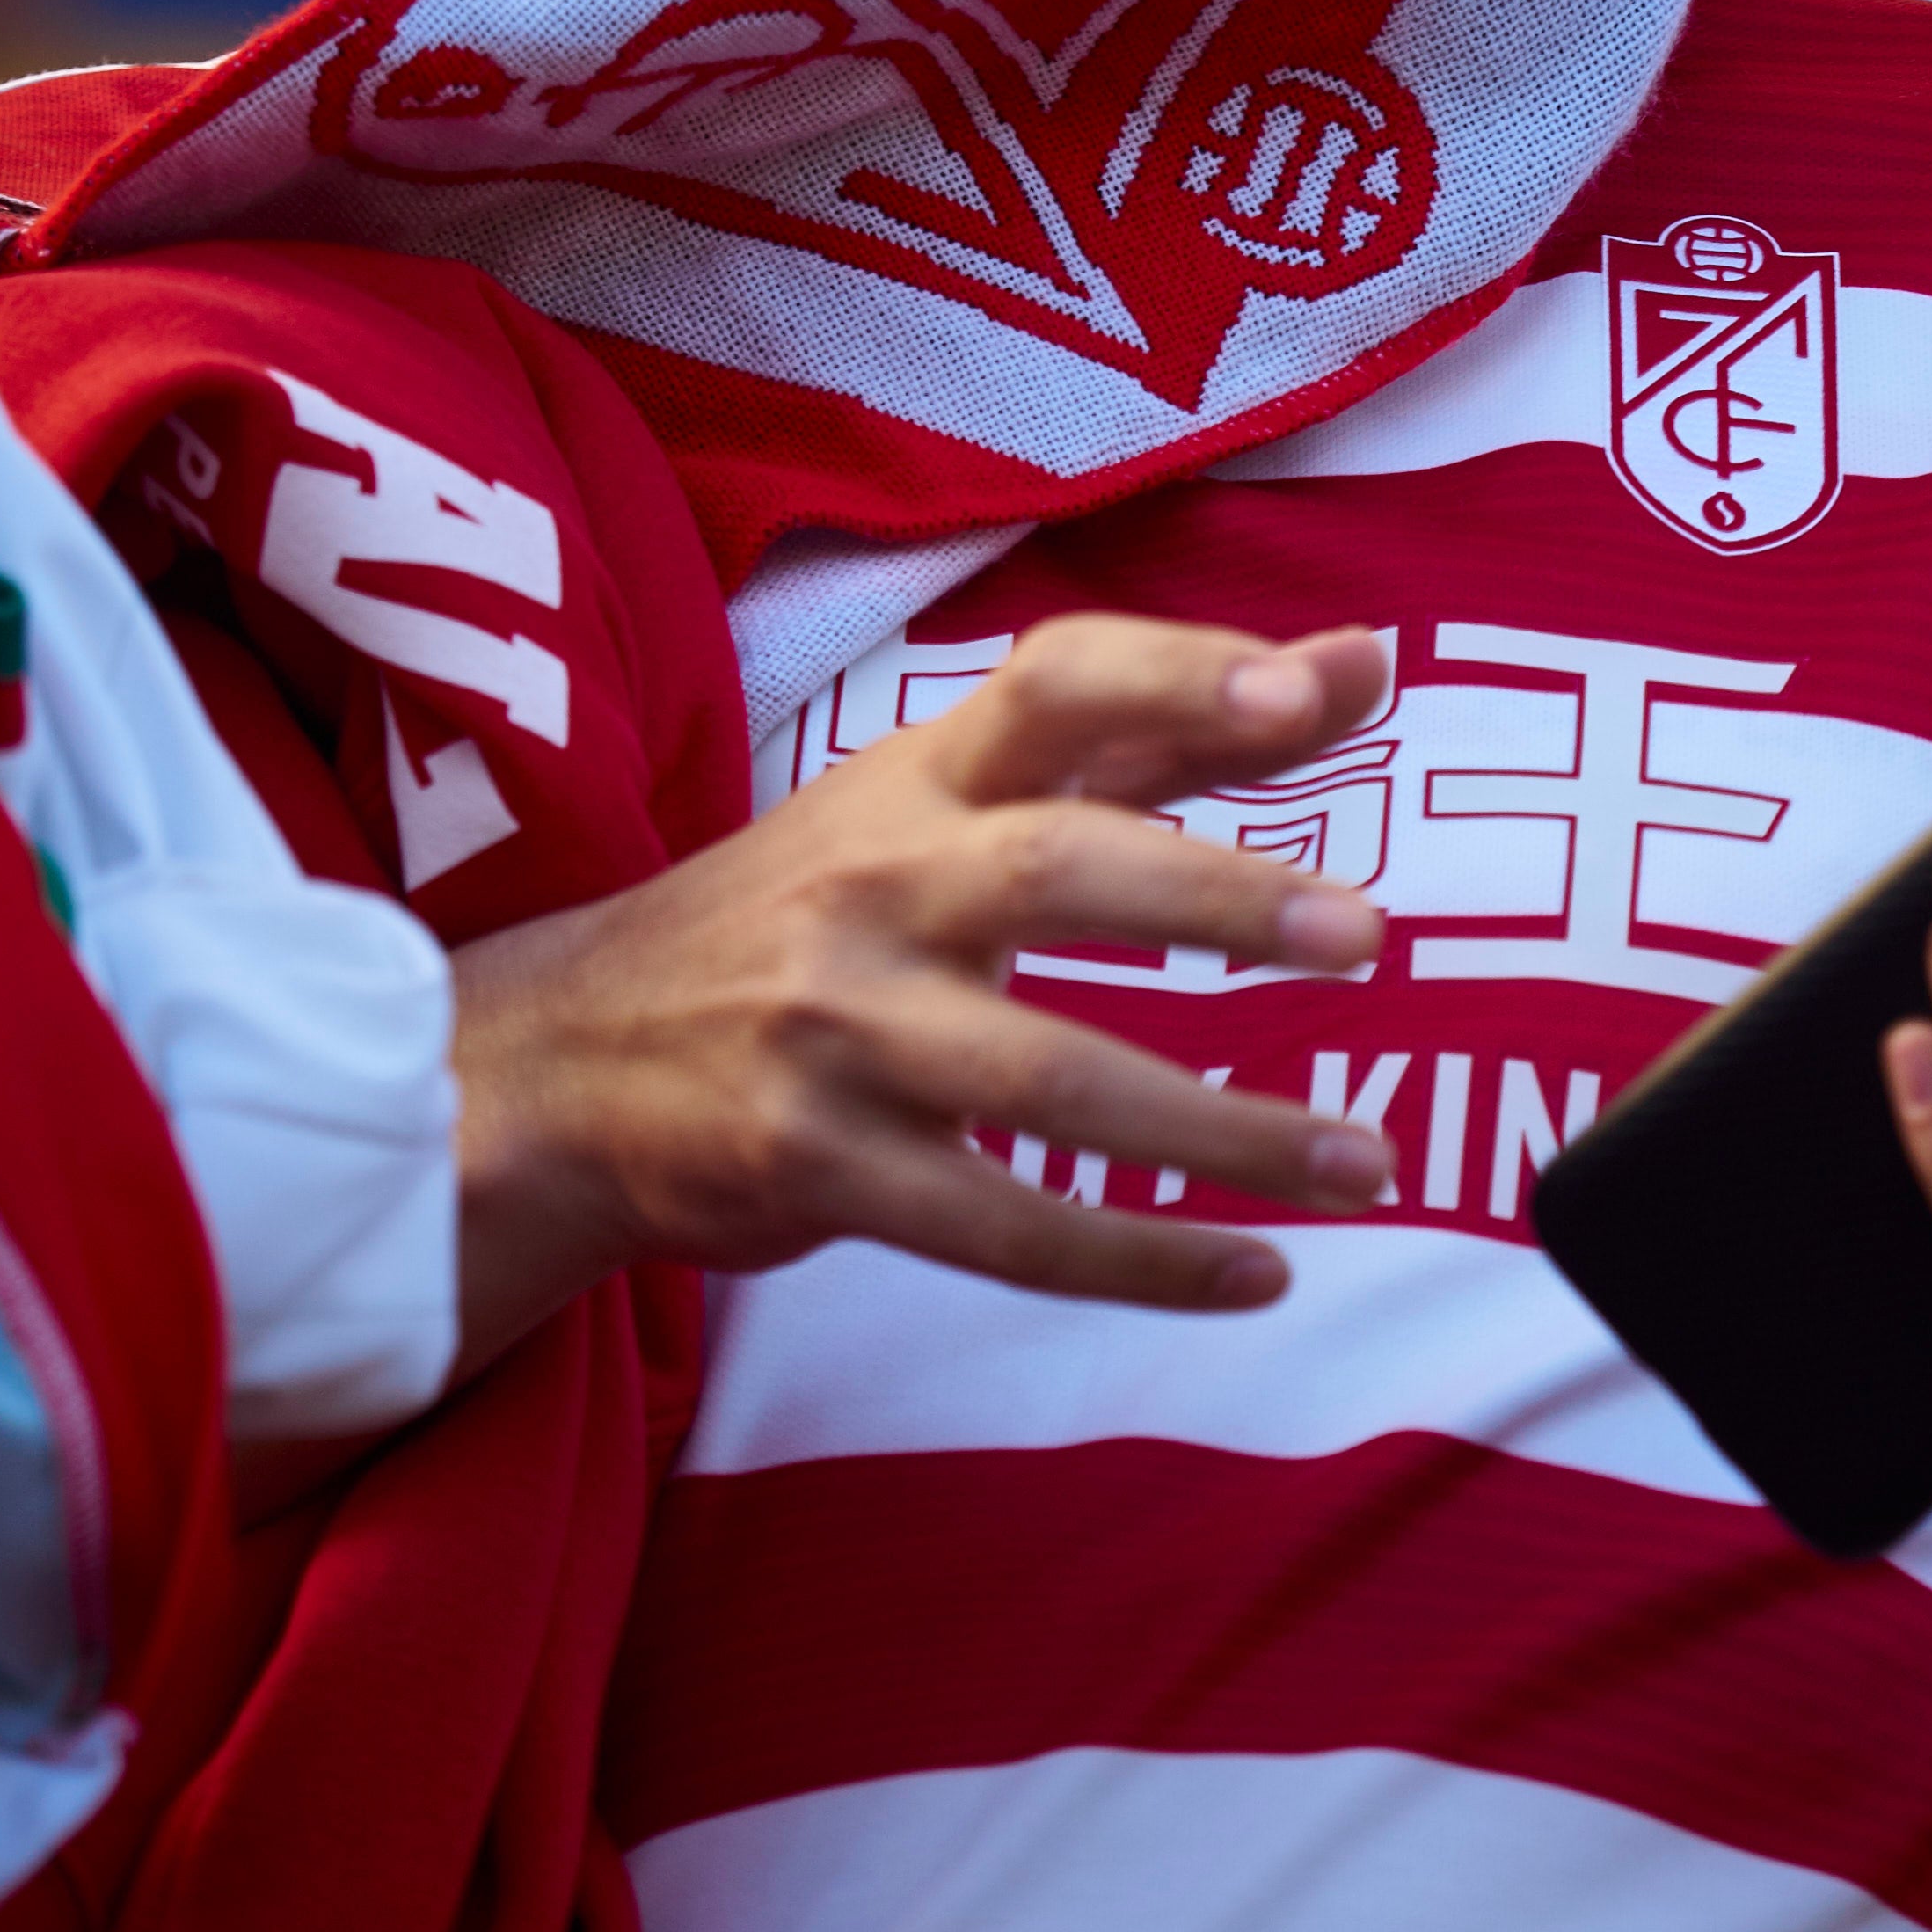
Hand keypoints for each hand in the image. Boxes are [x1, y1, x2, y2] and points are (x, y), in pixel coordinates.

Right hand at [447, 614, 1399, 1373]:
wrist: (564, 1062)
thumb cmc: (813, 913)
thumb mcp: (955, 800)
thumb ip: (1160, 737)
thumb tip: (1359, 662)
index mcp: (919, 778)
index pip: (1053, 686)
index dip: (1177, 678)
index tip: (1307, 697)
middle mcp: (875, 883)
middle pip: (1054, 868)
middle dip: (1215, 897)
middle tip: (1368, 935)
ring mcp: (838, 1030)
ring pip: (1049, 1081)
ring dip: (1222, 1130)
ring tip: (1364, 1162)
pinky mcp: (819, 1168)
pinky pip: (1003, 1228)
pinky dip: (1137, 1259)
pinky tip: (1254, 1270)